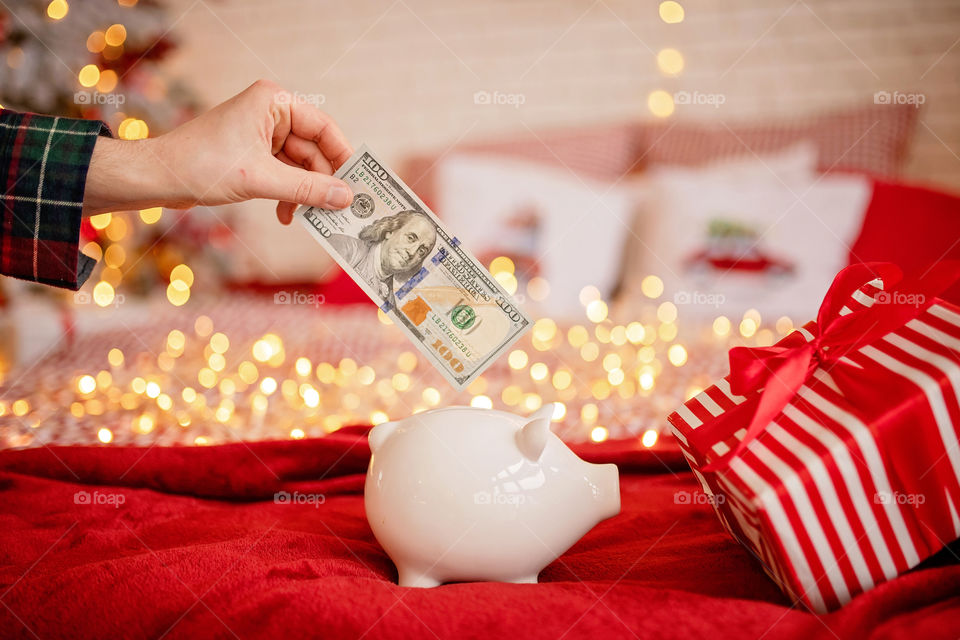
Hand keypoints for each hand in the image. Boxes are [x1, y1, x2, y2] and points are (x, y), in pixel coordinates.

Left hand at [82, 79, 353, 223]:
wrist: (157, 177)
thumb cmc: (201, 165)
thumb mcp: (261, 180)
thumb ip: (307, 189)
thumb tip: (345, 197)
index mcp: (274, 102)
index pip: (324, 128)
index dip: (343, 157)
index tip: (357, 185)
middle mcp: (271, 113)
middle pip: (314, 150)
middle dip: (322, 182)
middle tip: (337, 210)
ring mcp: (262, 134)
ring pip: (300, 167)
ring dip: (304, 193)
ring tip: (306, 217)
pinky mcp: (253, 155)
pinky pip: (284, 174)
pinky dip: (288, 195)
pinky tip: (286, 215)